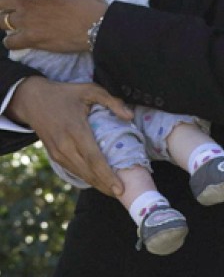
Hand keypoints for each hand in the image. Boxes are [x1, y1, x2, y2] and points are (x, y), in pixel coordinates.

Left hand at [0, 0, 106, 52]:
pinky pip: (9, 42)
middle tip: (10, 8)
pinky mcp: (31, 38)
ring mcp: (27, 22)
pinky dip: (12, 42)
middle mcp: (26, 4)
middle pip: (0, 2)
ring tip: (13, 25)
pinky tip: (18, 40)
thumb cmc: (90, 2)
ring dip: (6, 23)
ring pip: (1, 22)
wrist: (96, 24)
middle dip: (3, 5)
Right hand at [7, 76, 131, 196]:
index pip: (94, 158)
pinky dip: (85, 177)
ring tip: (113, 191)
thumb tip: (130, 117)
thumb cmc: (66, 93)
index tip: (120, 187)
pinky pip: (72, 170)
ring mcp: (57, 152)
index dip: (107, 175)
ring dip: (96, 184)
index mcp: (76, 130)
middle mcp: (65, 145)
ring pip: (79, 173)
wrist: (32, 99)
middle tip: (122, 194)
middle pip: (88, 171)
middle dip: (105, 185)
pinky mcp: (54, 154)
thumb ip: (112, 102)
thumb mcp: (90, 90)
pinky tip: (98, 182)